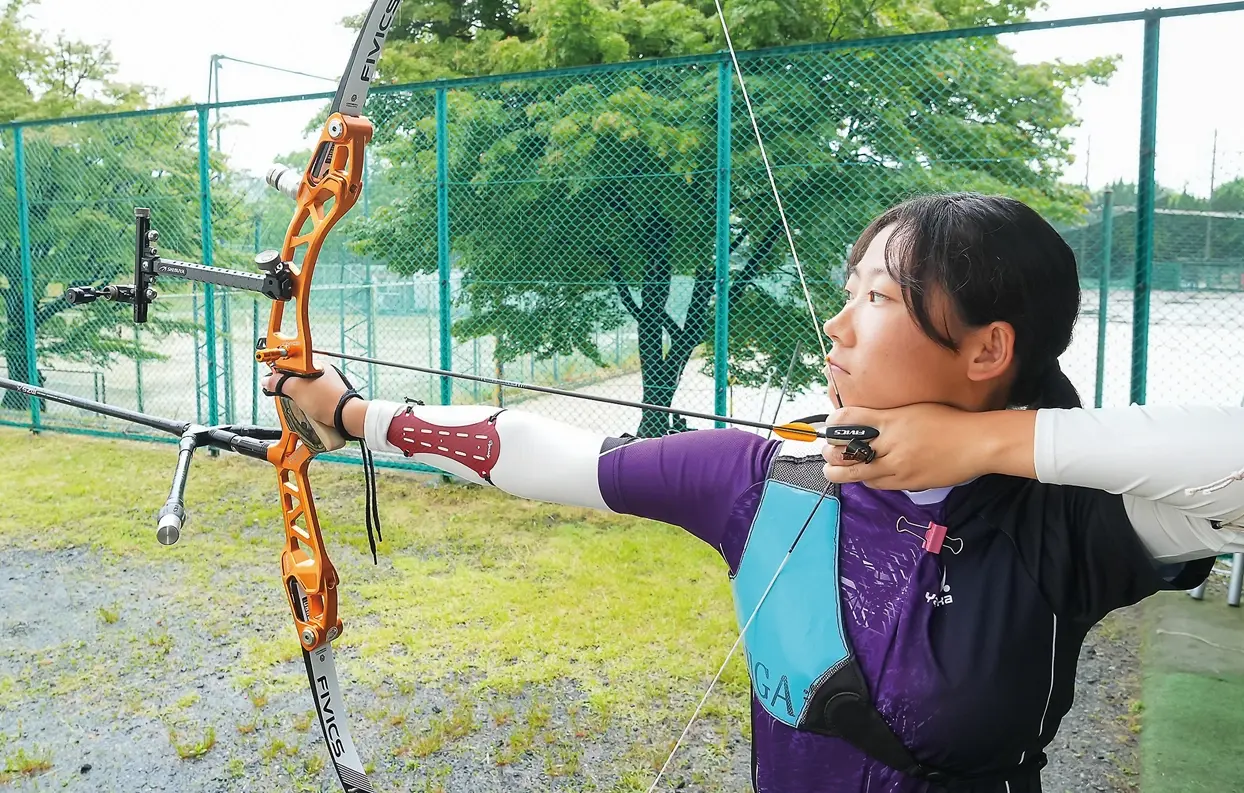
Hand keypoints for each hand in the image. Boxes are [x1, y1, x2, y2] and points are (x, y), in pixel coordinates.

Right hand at [261, 366, 351, 431]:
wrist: (347, 416)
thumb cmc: (327, 400)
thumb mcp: (297, 390)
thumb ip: (280, 383)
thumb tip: (268, 380)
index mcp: (316, 364)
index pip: (292, 363)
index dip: (281, 372)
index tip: (274, 380)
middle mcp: (324, 372)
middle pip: (298, 377)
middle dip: (291, 388)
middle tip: (288, 396)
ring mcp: (330, 384)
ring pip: (307, 388)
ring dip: (300, 397)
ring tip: (301, 405)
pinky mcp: (333, 396)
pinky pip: (316, 397)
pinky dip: (310, 403)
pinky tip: (310, 410)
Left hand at [822, 403, 1036, 490]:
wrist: (975, 444)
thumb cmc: (947, 421)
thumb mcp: (912, 410)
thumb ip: (885, 417)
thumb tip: (861, 422)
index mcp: (891, 421)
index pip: (848, 420)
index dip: (833, 424)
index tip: (830, 426)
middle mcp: (891, 444)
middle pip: (846, 453)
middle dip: (830, 455)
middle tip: (827, 453)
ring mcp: (899, 467)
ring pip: (858, 474)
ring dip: (844, 472)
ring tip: (836, 469)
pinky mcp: (908, 483)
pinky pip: (879, 485)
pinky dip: (868, 479)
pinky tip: (867, 474)